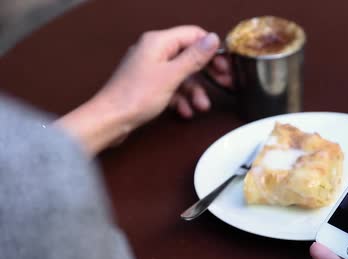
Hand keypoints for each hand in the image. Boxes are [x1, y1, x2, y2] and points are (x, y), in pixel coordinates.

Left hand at [98, 25, 230, 125]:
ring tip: (202, 106)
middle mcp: (154, 51)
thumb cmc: (134, 97)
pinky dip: (181, 98)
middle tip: (223, 83)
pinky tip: (185, 111)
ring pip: (182, 75)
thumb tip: (212, 39)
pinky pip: (172, 87)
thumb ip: (194, 57)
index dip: (211, 50)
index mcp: (158, 42)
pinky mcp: (148, 84)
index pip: (193, 35)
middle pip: (189, 56)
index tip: (224, 65)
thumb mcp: (172, 76)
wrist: (110, 120)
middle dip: (206, 72)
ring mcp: (151, 68)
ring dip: (194, 91)